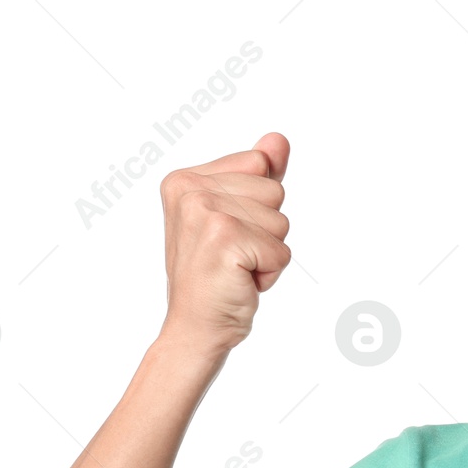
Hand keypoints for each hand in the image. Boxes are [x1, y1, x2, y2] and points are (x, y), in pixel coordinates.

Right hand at [159, 132, 291, 353]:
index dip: (258, 206)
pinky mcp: (225, 239)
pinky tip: (240, 281)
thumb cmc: (216, 275)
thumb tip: (279, 140)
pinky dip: (270, 273)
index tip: (227, 233)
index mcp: (185, 178)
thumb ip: (258, 175)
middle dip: (266, 231)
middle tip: (233, 256)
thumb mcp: (236, 216)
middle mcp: (189, 190)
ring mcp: (205, 213)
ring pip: (281, 221)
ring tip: (236, 268)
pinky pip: (282, 250)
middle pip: (275, 191)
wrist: (195, 327)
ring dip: (268, 253)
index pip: (260, 164)